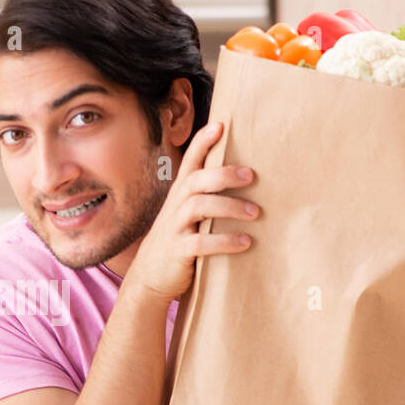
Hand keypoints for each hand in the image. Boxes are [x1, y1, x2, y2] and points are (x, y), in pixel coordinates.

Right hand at [123, 120, 259, 304]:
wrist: (149, 278)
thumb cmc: (178, 242)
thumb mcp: (187, 217)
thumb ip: (207, 199)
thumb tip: (247, 182)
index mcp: (180, 195)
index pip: (190, 162)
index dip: (202, 142)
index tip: (221, 125)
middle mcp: (175, 207)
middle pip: (196, 181)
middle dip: (223, 175)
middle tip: (251, 176)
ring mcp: (174, 228)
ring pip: (199, 207)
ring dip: (229, 207)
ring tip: (255, 213)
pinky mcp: (177, 251)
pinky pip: (200, 243)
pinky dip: (224, 241)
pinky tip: (245, 242)